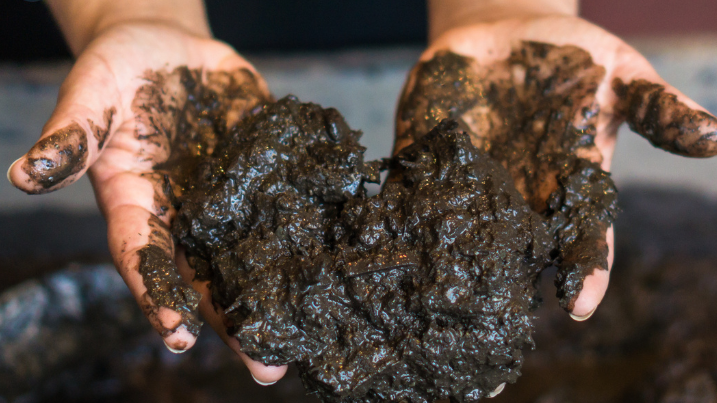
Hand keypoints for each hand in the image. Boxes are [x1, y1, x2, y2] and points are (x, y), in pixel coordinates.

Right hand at [7, 21, 286, 383]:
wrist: (167, 45)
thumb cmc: (117, 71)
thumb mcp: (90, 96)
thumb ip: (72, 137)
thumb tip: (24, 176)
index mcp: (139, 204)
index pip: (144, 260)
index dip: (158, 298)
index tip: (178, 338)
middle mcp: (188, 212)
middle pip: (209, 275)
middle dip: (235, 321)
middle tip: (267, 368)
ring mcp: (232, 194)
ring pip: (254, 251)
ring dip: (279, 291)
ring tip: (309, 334)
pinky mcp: (266, 167)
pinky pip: (290, 199)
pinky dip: (312, 225)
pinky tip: (339, 256)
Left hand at [395, 12, 716, 318]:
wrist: (507, 32)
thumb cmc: (572, 57)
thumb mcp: (622, 76)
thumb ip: (658, 111)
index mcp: (567, 183)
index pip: (580, 238)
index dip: (583, 271)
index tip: (578, 305)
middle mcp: (517, 195)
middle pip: (515, 252)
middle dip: (510, 286)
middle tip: (501, 325)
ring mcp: (468, 179)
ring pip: (459, 231)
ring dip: (449, 260)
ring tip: (439, 297)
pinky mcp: (425, 156)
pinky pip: (411, 186)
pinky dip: (398, 206)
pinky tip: (387, 233)